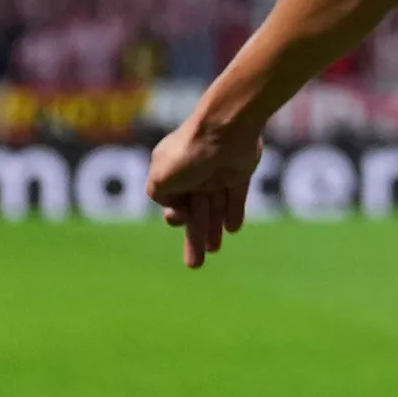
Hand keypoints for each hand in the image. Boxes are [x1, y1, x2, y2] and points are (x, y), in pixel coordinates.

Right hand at [148, 104, 262, 266]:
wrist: (226, 130)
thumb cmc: (189, 153)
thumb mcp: (160, 178)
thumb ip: (158, 195)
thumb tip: (174, 207)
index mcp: (170, 171)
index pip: (172, 202)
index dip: (176, 217)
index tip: (180, 217)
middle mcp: (193, 173)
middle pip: (194, 212)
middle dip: (194, 239)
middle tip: (195, 266)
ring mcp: (216, 173)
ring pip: (214, 207)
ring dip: (212, 230)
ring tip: (214, 251)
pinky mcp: (239, 172)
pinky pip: (235, 197)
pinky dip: (233, 212)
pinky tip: (231, 229)